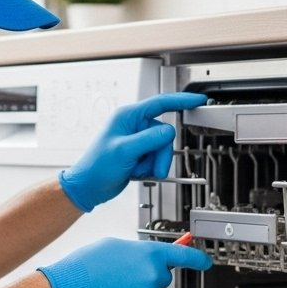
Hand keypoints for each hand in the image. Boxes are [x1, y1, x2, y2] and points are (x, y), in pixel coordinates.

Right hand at [38, 238, 211, 287]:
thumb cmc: (85, 266)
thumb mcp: (113, 245)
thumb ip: (136, 252)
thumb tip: (142, 258)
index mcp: (149, 255)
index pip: (183, 255)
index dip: (197, 258)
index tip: (205, 261)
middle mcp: (152, 277)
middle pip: (160, 277)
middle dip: (146, 275)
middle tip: (122, 272)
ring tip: (109, 284)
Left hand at [59, 92, 206, 211]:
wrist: (89, 187)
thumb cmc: (96, 167)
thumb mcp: (124, 151)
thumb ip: (149, 139)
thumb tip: (168, 131)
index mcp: (128, 117)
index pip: (160, 103)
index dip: (181, 101)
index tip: (197, 100)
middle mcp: (134, 126)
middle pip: (164, 135)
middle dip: (159, 155)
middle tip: (149, 167)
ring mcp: (137, 141)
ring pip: (162, 149)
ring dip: (153, 164)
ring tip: (137, 171)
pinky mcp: (139, 154)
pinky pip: (156, 159)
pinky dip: (149, 169)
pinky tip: (135, 172)